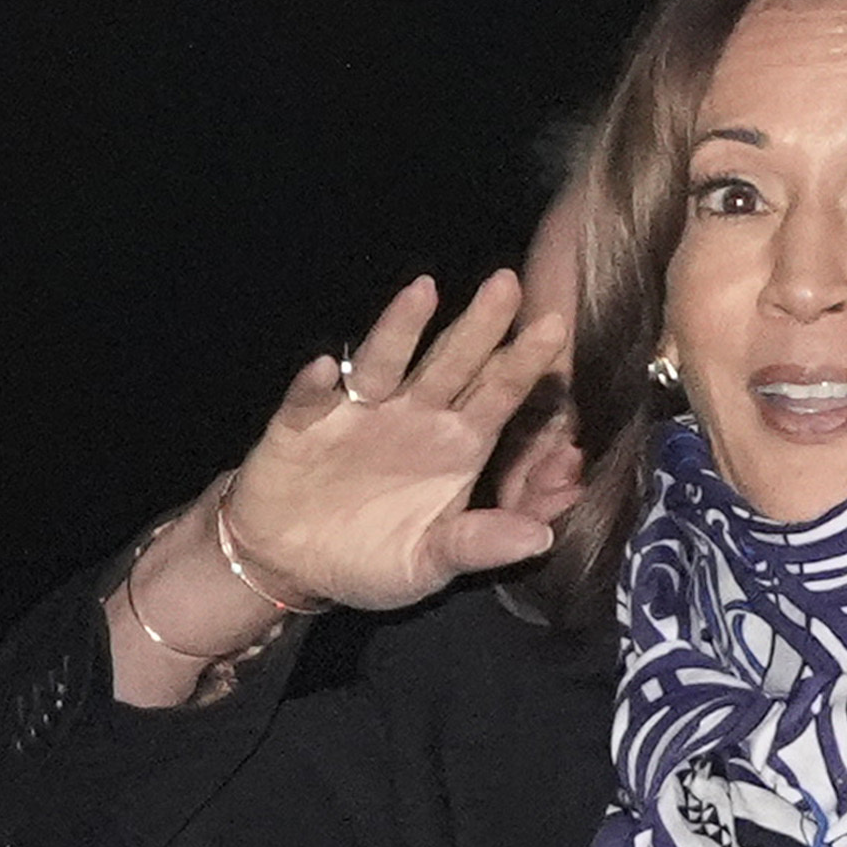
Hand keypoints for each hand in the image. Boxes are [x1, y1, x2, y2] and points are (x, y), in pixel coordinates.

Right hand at [223, 270, 571, 611]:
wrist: (292, 563)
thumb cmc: (372, 557)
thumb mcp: (431, 563)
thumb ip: (481, 545)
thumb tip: (542, 540)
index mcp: (456, 445)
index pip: (498, 396)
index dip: (524, 363)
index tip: (554, 327)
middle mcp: (413, 416)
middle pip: (451, 363)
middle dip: (478, 325)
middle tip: (507, 283)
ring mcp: (357, 413)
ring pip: (384, 364)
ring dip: (401, 329)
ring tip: (423, 292)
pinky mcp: (301, 424)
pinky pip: (309, 399)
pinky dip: (315, 385)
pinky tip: (325, 369)